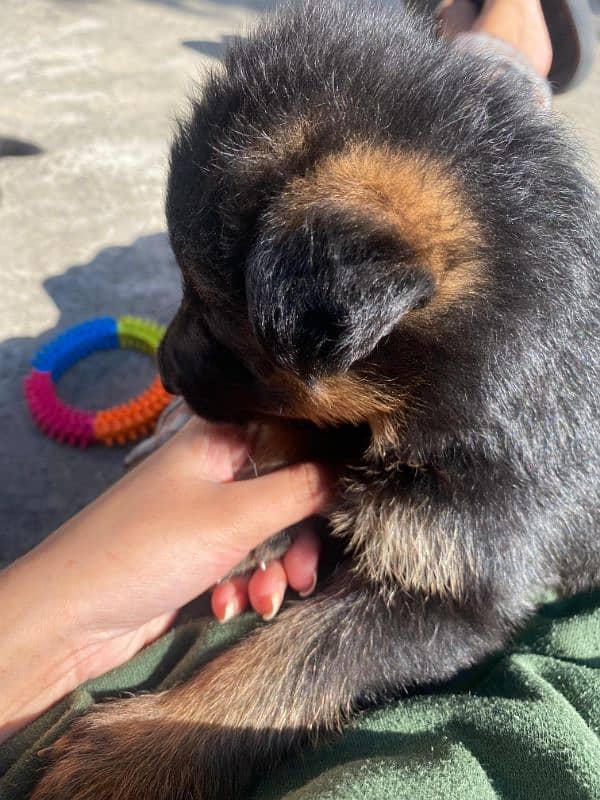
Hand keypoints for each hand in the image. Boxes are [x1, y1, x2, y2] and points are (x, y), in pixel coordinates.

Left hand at [0, 417, 332, 740]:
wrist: (71, 616)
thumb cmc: (151, 548)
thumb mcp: (236, 516)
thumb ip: (302, 490)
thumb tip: (352, 472)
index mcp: (219, 436)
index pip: (292, 435)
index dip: (324, 467)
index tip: (346, 506)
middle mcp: (212, 467)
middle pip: (284, 490)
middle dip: (297, 539)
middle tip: (302, 575)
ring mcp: (202, 510)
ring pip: (265, 531)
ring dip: (272, 570)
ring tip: (264, 600)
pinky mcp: (194, 551)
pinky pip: (239, 559)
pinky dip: (243, 584)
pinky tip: (229, 606)